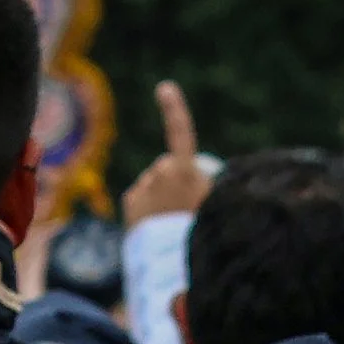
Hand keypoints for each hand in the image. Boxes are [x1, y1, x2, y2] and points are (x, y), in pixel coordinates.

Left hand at [121, 81, 211, 227]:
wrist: (173, 256)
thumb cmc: (200, 228)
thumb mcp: (212, 200)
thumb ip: (198, 180)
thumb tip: (178, 172)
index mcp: (186, 170)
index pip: (180, 133)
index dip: (173, 109)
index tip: (164, 87)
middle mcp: (161, 173)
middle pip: (168, 165)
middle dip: (173, 178)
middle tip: (184, 205)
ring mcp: (144, 186)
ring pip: (154, 181)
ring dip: (160, 193)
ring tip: (170, 217)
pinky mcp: (131, 199)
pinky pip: (142, 195)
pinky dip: (147, 204)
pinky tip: (155, 221)